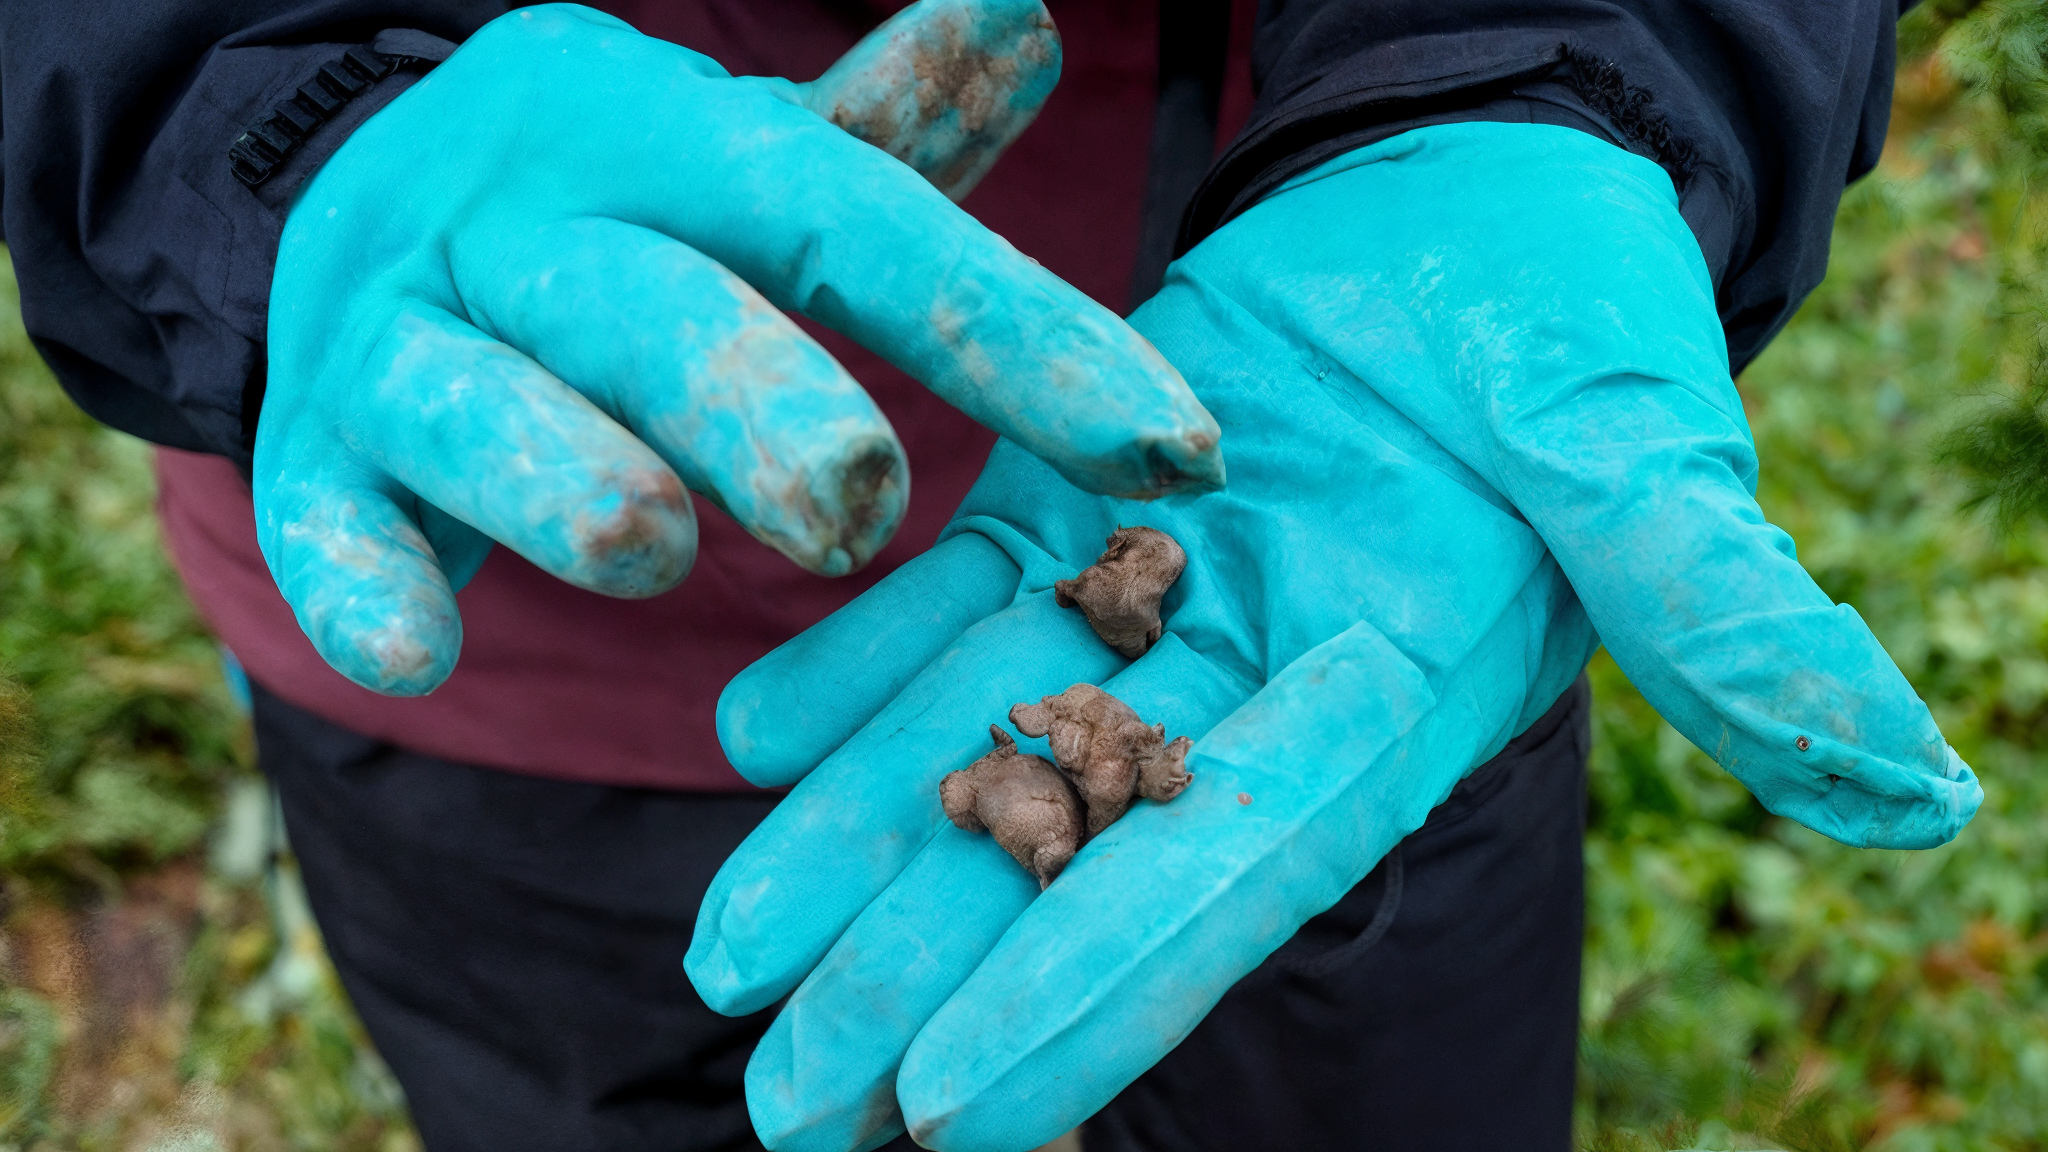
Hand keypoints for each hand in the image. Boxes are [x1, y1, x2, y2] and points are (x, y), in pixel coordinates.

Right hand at [260, 1, 1221, 694]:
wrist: (370, 200)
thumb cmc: (627, 213)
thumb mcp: (749, 156)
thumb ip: (886, 129)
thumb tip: (1022, 15)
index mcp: (661, 134)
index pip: (857, 222)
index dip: (1017, 331)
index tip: (1169, 445)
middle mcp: (528, 219)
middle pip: (649, 305)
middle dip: (752, 401)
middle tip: (853, 508)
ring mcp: (402, 330)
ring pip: (471, 400)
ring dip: (560, 475)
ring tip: (650, 549)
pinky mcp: (310, 445)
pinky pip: (321, 517)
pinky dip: (361, 580)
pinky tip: (419, 653)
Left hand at [686, 123, 1981, 1151]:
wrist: (1474, 195)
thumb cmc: (1581, 319)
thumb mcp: (1646, 458)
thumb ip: (1726, 614)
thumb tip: (1916, 791)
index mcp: (1380, 705)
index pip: (1228, 872)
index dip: (1096, 984)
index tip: (951, 1103)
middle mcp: (1250, 686)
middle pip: (1071, 853)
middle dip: (930, 979)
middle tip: (789, 1109)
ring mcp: (1153, 604)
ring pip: (983, 745)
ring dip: (854, 850)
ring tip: (730, 958)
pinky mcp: (1077, 508)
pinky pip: (952, 602)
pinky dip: (854, 664)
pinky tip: (748, 731)